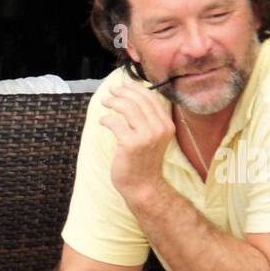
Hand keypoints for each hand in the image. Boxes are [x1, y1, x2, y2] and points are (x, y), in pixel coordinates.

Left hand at [99, 83, 174, 201]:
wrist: (143, 186)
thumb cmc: (143, 161)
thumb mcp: (152, 138)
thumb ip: (148, 120)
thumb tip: (133, 97)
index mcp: (167, 125)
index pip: (151, 98)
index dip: (136, 88)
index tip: (124, 84)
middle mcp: (160, 128)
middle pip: (139, 100)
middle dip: (123, 91)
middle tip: (111, 90)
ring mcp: (146, 136)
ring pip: (128, 108)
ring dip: (114, 102)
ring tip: (105, 102)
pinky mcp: (131, 144)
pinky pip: (116, 123)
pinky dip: (107, 119)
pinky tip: (103, 121)